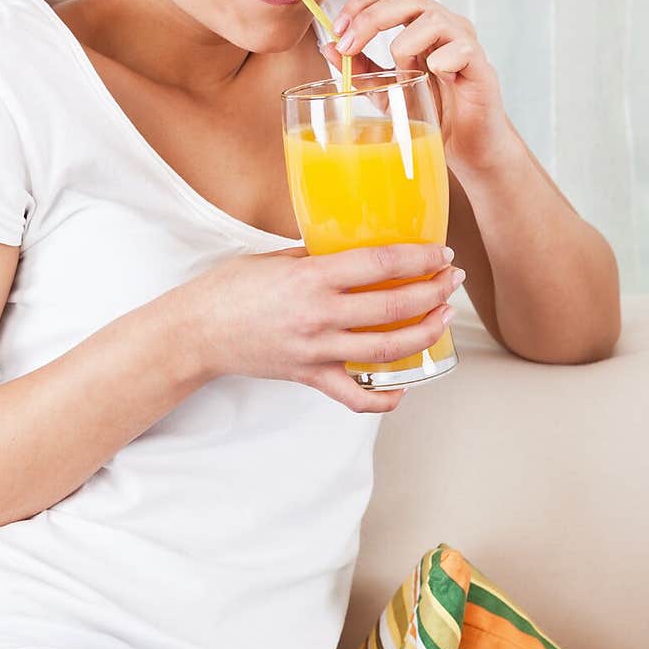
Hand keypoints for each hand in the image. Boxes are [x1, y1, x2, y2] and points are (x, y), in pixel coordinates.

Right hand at [192, 242, 460, 412]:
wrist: (196, 331)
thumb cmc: (229, 288)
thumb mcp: (276, 258)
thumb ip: (317, 256)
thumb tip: (354, 249)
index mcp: (311, 277)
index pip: (381, 264)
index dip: (419, 259)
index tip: (440, 254)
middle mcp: (319, 314)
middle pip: (394, 306)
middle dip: (433, 292)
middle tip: (451, 281)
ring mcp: (316, 349)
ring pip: (387, 349)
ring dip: (424, 334)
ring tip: (442, 318)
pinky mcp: (309, 375)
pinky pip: (355, 396)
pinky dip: (384, 398)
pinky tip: (404, 387)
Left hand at [318, 0, 516, 174]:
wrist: (466, 147)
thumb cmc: (433, 112)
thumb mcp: (386, 90)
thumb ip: (361, 68)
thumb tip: (328, 46)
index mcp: (421, 25)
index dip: (362, 1)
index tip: (338, 28)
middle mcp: (445, 26)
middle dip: (370, 18)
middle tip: (348, 45)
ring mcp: (465, 44)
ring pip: (433, 19)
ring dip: (405, 45)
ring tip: (403, 73)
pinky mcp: (482, 67)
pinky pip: (462, 49)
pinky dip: (440, 62)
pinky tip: (434, 79)